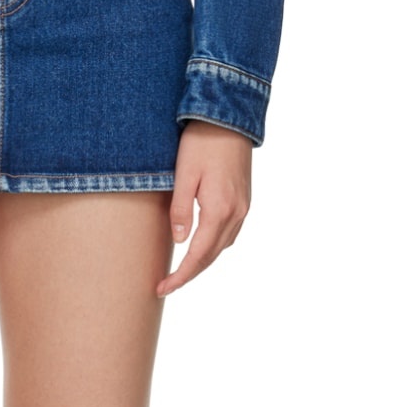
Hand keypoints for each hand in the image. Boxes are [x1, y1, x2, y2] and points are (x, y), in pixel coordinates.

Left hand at [156, 120, 251, 296]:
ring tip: (181, 268)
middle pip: (212, 256)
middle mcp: (236, 213)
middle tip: (166, 284)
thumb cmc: (202, 142)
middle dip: (190, 273)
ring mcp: (244, 207)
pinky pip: (229, 232)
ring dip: (203, 260)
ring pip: (223, 246)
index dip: (180, 276)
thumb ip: (181, 209)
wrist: (229, 118)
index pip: (198, 256)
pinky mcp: (244, 198)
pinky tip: (201, 242)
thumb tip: (179, 242)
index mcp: (219, 210)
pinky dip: (214, 245)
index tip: (162, 288)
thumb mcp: (184, 174)